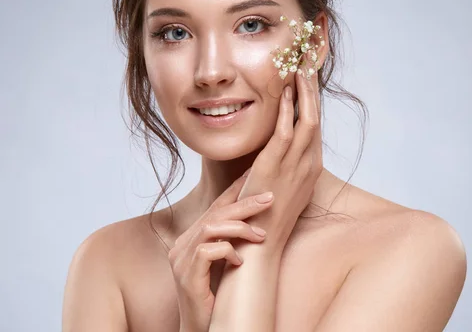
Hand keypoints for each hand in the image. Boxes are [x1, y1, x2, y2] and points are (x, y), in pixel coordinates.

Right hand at [168, 172, 274, 331]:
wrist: (203, 328)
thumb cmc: (219, 296)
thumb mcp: (228, 261)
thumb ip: (234, 239)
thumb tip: (260, 217)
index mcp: (191, 238)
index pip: (215, 207)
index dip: (236, 190)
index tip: (256, 175)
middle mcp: (182, 245)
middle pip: (215, 213)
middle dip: (245, 202)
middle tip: (270, 197)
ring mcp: (181, 260)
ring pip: (211, 227)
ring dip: (240, 227)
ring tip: (261, 235)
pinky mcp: (186, 276)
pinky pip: (207, 252)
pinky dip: (228, 252)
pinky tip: (240, 261)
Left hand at [237, 70, 322, 248]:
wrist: (261, 244)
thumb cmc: (265, 216)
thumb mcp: (280, 187)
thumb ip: (279, 165)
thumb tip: (269, 147)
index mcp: (310, 167)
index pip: (315, 125)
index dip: (313, 99)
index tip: (309, 78)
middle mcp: (309, 163)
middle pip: (316, 116)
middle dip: (314, 88)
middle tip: (310, 62)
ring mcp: (296, 164)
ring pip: (307, 119)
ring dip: (304, 91)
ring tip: (300, 65)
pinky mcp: (276, 166)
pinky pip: (285, 130)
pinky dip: (286, 109)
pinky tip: (283, 90)